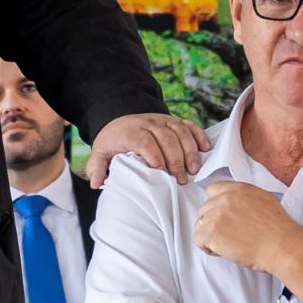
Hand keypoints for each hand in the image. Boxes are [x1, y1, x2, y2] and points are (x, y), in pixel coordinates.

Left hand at [87, 113, 209, 187]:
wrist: (120, 120)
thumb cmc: (114, 141)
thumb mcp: (101, 152)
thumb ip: (97, 167)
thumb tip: (96, 183)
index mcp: (131, 131)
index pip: (145, 142)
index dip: (155, 157)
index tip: (162, 173)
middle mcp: (149, 123)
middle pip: (166, 138)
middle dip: (176, 159)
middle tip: (182, 179)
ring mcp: (163, 120)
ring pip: (180, 132)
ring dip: (189, 151)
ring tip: (194, 170)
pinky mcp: (174, 121)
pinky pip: (189, 125)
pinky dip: (199, 135)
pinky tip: (206, 148)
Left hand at [196, 181, 299, 272]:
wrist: (281, 245)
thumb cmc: (278, 229)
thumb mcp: (264, 200)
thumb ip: (244, 198)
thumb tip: (236, 206)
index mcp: (238, 189)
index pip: (212, 190)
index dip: (215, 205)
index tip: (222, 217)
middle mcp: (225, 198)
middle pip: (204, 209)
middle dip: (212, 222)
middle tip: (228, 234)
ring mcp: (216, 215)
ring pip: (199, 225)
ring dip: (210, 236)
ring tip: (227, 244)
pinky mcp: (212, 232)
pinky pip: (198, 239)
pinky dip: (207, 247)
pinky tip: (222, 250)